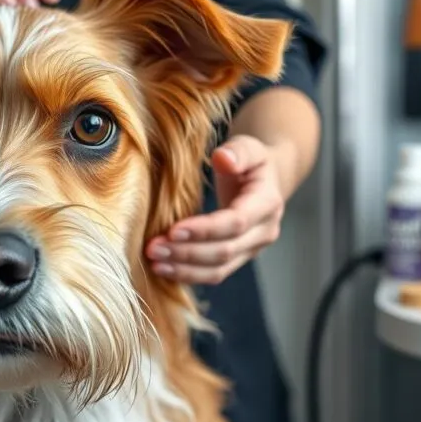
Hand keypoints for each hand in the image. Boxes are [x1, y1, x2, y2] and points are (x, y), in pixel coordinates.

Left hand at [145, 135, 285, 284]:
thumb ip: (237, 152)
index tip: (172, 230)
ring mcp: (252, 249)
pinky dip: (189, 274)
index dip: (204, 230)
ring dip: (185, 270)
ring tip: (155, 263)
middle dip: (187, 253)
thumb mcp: (247, 146)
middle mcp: (264, 232)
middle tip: (153, 249)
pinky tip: (165, 269)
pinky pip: (214, 274)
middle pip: (225, 251)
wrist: (264, 179)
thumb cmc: (250, 160)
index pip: (236, 223)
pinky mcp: (239, 259)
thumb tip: (223, 159)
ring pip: (220, 269)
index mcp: (267, 203)